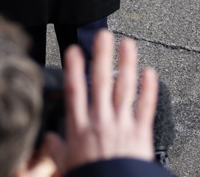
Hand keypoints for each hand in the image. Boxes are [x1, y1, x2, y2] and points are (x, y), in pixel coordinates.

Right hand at [44, 30, 157, 173]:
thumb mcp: (65, 164)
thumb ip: (57, 148)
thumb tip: (49, 139)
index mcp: (79, 128)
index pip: (75, 90)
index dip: (74, 68)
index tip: (74, 50)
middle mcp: (100, 121)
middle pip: (100, 82)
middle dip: (102, 56)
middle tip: (103, 35)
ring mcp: (121, 125)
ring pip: (124, 88)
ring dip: (126, 64)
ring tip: (128, 44)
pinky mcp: (141, 134)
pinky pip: (146, 107)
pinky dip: (149, 89)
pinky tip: (150, 73)